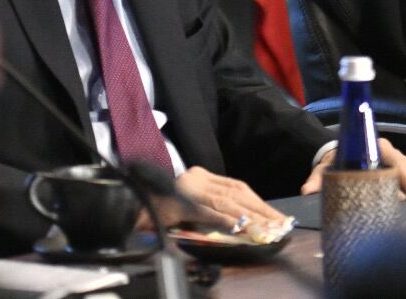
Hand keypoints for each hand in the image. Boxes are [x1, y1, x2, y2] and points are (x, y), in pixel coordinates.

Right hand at [140, 166, 286, 233]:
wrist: (127, 208)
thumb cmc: (158, 211)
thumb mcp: (189, 208)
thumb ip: (211, 211)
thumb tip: (241, 225)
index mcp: (201, 177)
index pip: (237, 188)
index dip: (257, 202)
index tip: (275, 216)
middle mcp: (197, 178)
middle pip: (237, 193)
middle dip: (260, 210)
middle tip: (279, 224)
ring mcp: (189, 188)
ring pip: (227, 201)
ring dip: (250, 217)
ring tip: (266, 228)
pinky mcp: (180, 202)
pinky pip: (209, 211)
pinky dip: (228, 220)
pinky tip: (242, 228)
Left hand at [301, 138, 405, 200]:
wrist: (338, 151)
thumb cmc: (335, 160)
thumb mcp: (325, 167)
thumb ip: (317, 179)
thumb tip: (308, 190)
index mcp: (372, 147)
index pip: (390, 158)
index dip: (400, 175)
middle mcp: (388, 149)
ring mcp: (397, 156)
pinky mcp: (403, 164)